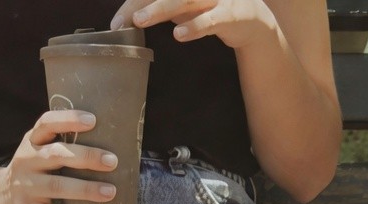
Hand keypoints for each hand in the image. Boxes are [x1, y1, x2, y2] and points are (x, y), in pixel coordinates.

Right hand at [0, 111, 118, 203]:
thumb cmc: (30, 172)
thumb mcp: (36, 152)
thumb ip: (59, 146)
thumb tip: (107, 147)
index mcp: (31, 142)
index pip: (47, 123)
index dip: (69, 119)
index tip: (92, 120)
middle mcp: (26, 161)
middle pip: (56, 154)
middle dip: (86, 157)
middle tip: (112, 161)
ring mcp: (26, 188)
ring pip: (58, 187)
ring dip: (86, 189)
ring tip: (110, 192)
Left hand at [110, 0, 276, 49]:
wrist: (251, 21)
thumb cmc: (210, 9)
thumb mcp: (182, 6)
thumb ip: (160, 7)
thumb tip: (128, 16)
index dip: (135, 3)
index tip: (116, 22)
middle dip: (143, 3)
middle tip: (125, 18)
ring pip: (185, 0)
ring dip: (160, 9)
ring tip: (140, 20)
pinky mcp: (231, 13)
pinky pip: (210, 20)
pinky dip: (194, 26)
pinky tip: (179, 35)